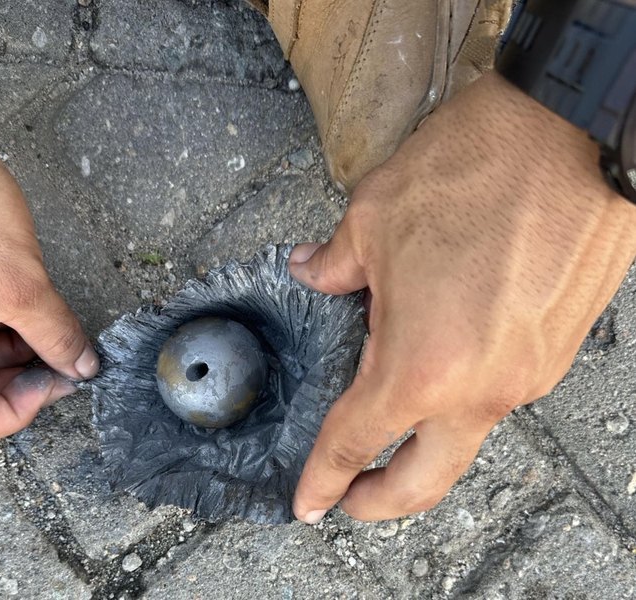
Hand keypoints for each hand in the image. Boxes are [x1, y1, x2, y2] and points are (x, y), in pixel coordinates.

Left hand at [289, 72, 635, 522]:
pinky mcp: (557, 351)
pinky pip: (497, 395)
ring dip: (422, 440)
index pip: (356, 441)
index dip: (325, 477)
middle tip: (350, 496)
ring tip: (388, 412)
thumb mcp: (372, 219)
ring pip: (464, 437)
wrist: (568, 132)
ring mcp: (528, 375)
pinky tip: (440, 360)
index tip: (310, 501)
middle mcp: (481, 388)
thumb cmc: (474, 170)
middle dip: (380, 500)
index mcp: (421, 366)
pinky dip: (459, 395)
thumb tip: (310, 272)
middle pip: (425, 481)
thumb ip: (332, 266)